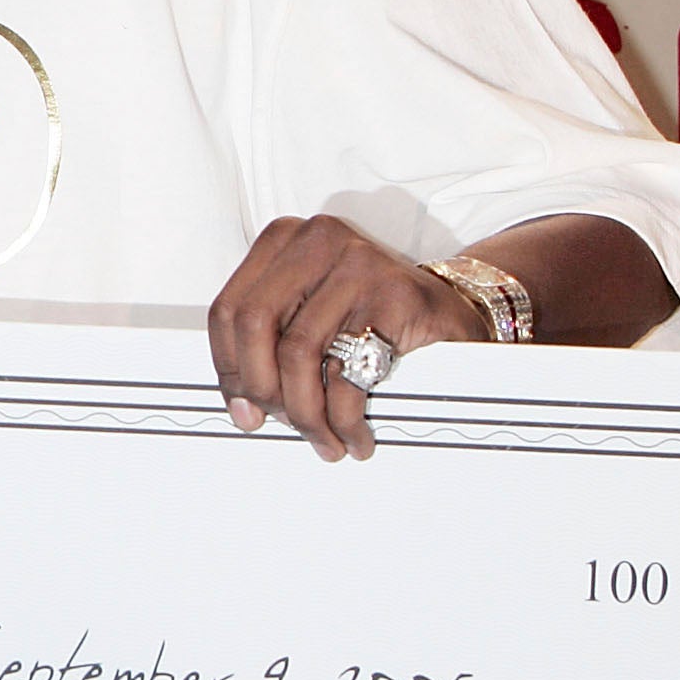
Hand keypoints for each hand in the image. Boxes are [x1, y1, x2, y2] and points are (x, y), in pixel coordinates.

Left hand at [207, 216, 486, 463]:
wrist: (451, 310)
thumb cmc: (372, 314)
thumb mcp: (311, 311)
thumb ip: (270, 340)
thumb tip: (242, 403)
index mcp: (285, 240)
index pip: (229, 308)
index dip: (228, 366)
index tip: (241, 405)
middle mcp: (317, 241)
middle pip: (255, 325)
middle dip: (260, 387)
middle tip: (276, 423)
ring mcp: (358, 265)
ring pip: (298, 352)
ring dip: (305, 412)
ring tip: (322, 439)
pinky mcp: (394, 297)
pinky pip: (348, 372)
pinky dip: (344, 417)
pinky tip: (352, 435)